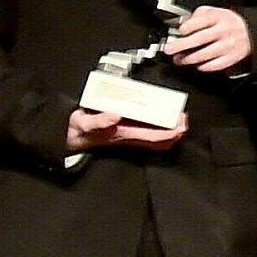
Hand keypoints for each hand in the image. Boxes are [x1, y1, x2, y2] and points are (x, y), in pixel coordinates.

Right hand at [65, 105, 185, 152]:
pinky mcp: (128, 132)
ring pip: (157, 138)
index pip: (155, 137)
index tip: (182, 122)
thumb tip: (115, 116)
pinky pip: (150, 133)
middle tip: (184, 117)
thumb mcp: (84, 123)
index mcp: (125, 134)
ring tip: (178, 117)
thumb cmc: (79, 130)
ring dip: (171, 129)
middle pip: (161, 140)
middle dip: (176, 131)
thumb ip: (98, 120)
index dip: (171, 132)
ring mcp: (131, 136)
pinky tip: (163, 118)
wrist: (71, 138)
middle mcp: (131, 137)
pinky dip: (161, 127)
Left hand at [163, 4, 251, 74]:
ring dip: (189, 59)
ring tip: (179, 60)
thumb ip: (198, 15)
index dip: (186, 27)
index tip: (179, 31)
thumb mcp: (215, 11)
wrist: (251, 31)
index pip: (199, 21)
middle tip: (169, 49)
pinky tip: (197, 65)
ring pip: (205, 54)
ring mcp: (229, 45)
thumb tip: (182, 24)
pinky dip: (204, 66)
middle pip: (199, 39)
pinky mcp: (232, 57)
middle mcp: (224, 31)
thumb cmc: (228, 22)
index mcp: (219, 17)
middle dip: (181, 45)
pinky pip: (215, 65)